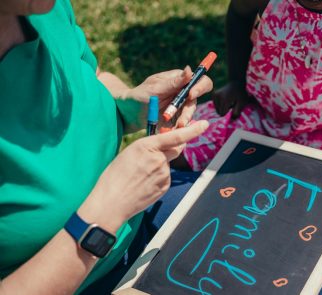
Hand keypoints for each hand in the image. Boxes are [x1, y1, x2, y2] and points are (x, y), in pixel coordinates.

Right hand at [77, 121, 208, 232]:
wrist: (111, 202)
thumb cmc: (115, 176)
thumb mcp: (129, 153)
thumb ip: (149, 147)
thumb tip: (164, 146)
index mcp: (147, 146)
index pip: (176, 136)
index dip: (192, 130)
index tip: (204, 124)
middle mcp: (159, 159)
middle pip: (176, 149)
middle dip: (172, 148)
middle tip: (154, 156)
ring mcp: (164, 174)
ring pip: (168, 164)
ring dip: (159, 166)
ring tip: (139, 176)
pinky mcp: (165, 186)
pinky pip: (165, 177)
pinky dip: (157, 178)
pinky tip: (143, 184)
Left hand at [127, 67, 212, 127]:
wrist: (129, 114)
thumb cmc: (139, 96)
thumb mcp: (155, 88)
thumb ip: (174, 82)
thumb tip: (190, 69)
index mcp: (180, 80)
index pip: (200, 80)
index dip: (200, 87)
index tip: (191, 95)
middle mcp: (183, 93)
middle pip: (196, 100)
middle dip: (189, 111)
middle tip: (182, 120)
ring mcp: (181, 108)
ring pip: (190, 115)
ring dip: (183, 122)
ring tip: (173, 128)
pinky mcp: (177, 120)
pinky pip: (183, 125)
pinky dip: (177, 129)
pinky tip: (168, 131)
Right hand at [212, 81, 254, 118]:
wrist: (236, 83)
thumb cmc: (241, 94)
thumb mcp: (242, 103)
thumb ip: (237, 111)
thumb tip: (231, 119)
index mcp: (224, 99)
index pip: (223, 113)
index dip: (228, 113)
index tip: (233, 108)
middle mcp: (217, 96)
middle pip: (219, 112)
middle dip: (225, 111)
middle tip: (231, 105)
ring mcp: (214, 95)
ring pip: (217, 109)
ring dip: (223, 108)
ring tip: (229, 102)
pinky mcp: (213, 95)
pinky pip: (216, 105)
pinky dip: (220, 105)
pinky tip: (225, 100)